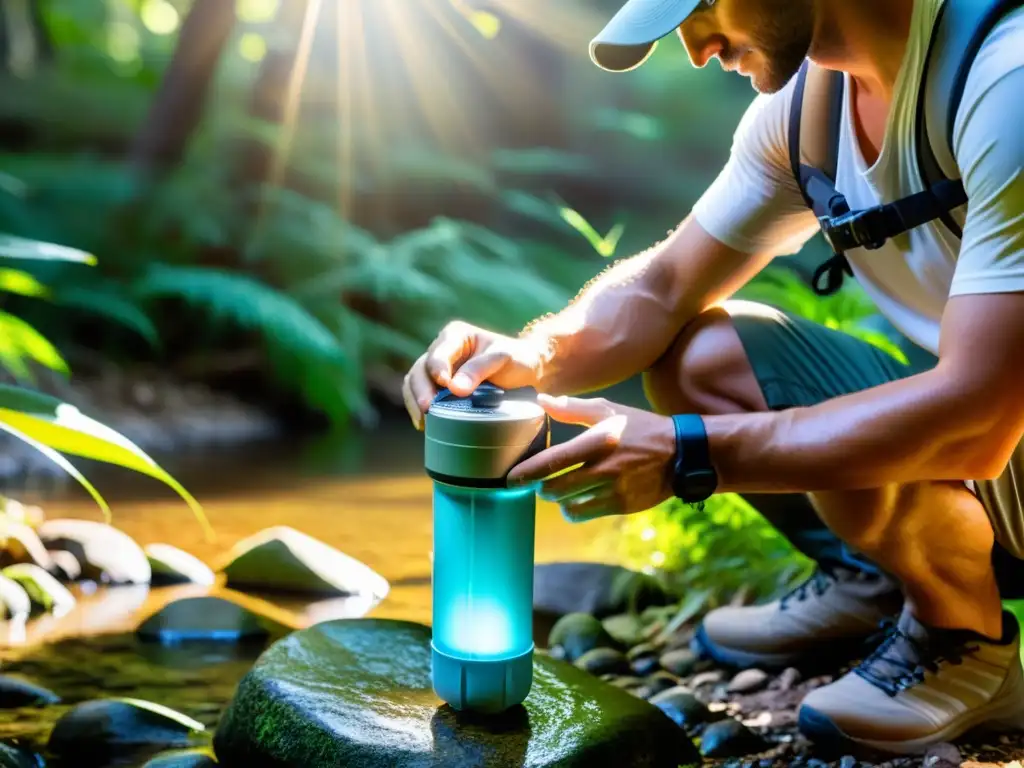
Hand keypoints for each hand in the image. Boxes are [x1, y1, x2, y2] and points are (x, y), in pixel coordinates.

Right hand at [402, 321, 544, 429]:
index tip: (443, 384)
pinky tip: (424, 424)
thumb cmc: (516, 359)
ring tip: (423, 420)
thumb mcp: (503, 358)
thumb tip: (454, 388)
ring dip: (414, 402)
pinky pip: (419, 396)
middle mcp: (441, 350)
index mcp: (455, 336)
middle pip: (420, 369)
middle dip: (420, 390)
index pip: (439, 353)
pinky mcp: (438, 389)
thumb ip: (479, 369)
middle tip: (427, 409)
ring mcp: (437, 371)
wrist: (525, 373)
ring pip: (414, 383)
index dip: (437, 368)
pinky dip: (418, 410)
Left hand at [507, 394, 676, 521]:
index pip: (554, 461)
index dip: (528, 472)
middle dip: (541, 488)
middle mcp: (605, 469)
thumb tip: (542, 400)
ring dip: (558, 500)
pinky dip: (574, 509)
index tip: (510, 477)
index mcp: (599, 441)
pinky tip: (577, 499)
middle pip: (556, 489)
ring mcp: (614, 490)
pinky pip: (585, 514)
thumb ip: (573, 409)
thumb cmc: (640, 429)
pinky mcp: (622, 506)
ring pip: (568, 506)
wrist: (681, 454)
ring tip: (560, 490)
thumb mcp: (610, 411)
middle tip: (539, 482)